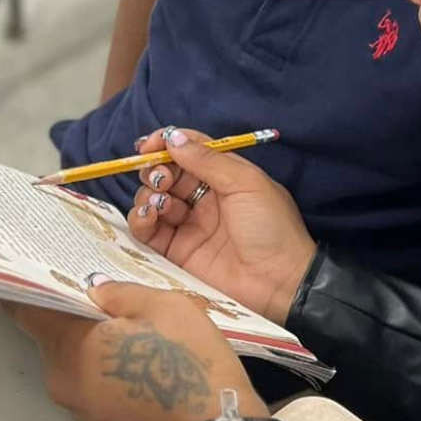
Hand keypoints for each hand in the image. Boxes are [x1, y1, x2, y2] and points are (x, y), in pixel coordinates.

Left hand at [7, 281, 266, 420]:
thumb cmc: (190, 366)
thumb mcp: (168, 308)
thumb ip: (123, 294)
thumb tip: (96, 292)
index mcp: (69, 346)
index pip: (25, 309)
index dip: (28, 285)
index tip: (36, 267)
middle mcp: (60, 380)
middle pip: (52, 336)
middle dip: (72, 314)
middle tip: (100, 291)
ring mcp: (79, 409)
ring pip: (75, 361)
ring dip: (93, 343)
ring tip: (126, 325)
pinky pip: (93, 384)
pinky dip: (106, 368)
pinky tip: (135, 357)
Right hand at [128, 128, 317, 324]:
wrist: (279, 282)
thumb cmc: (271, 227)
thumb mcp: (246, 184)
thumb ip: (208, 160)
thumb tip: (172, 138)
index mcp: (225, 177)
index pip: (189, 151)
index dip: (166, 144)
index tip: (147, 145)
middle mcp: (204, 198)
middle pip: (167, 174)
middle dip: (156, 170)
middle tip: (160, 178)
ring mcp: (189, 225)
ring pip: (153, 200)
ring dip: (148, 195)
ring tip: (160, 204)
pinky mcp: (177, 252)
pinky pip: (149, 231)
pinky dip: (141, 219)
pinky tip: (149, 216)